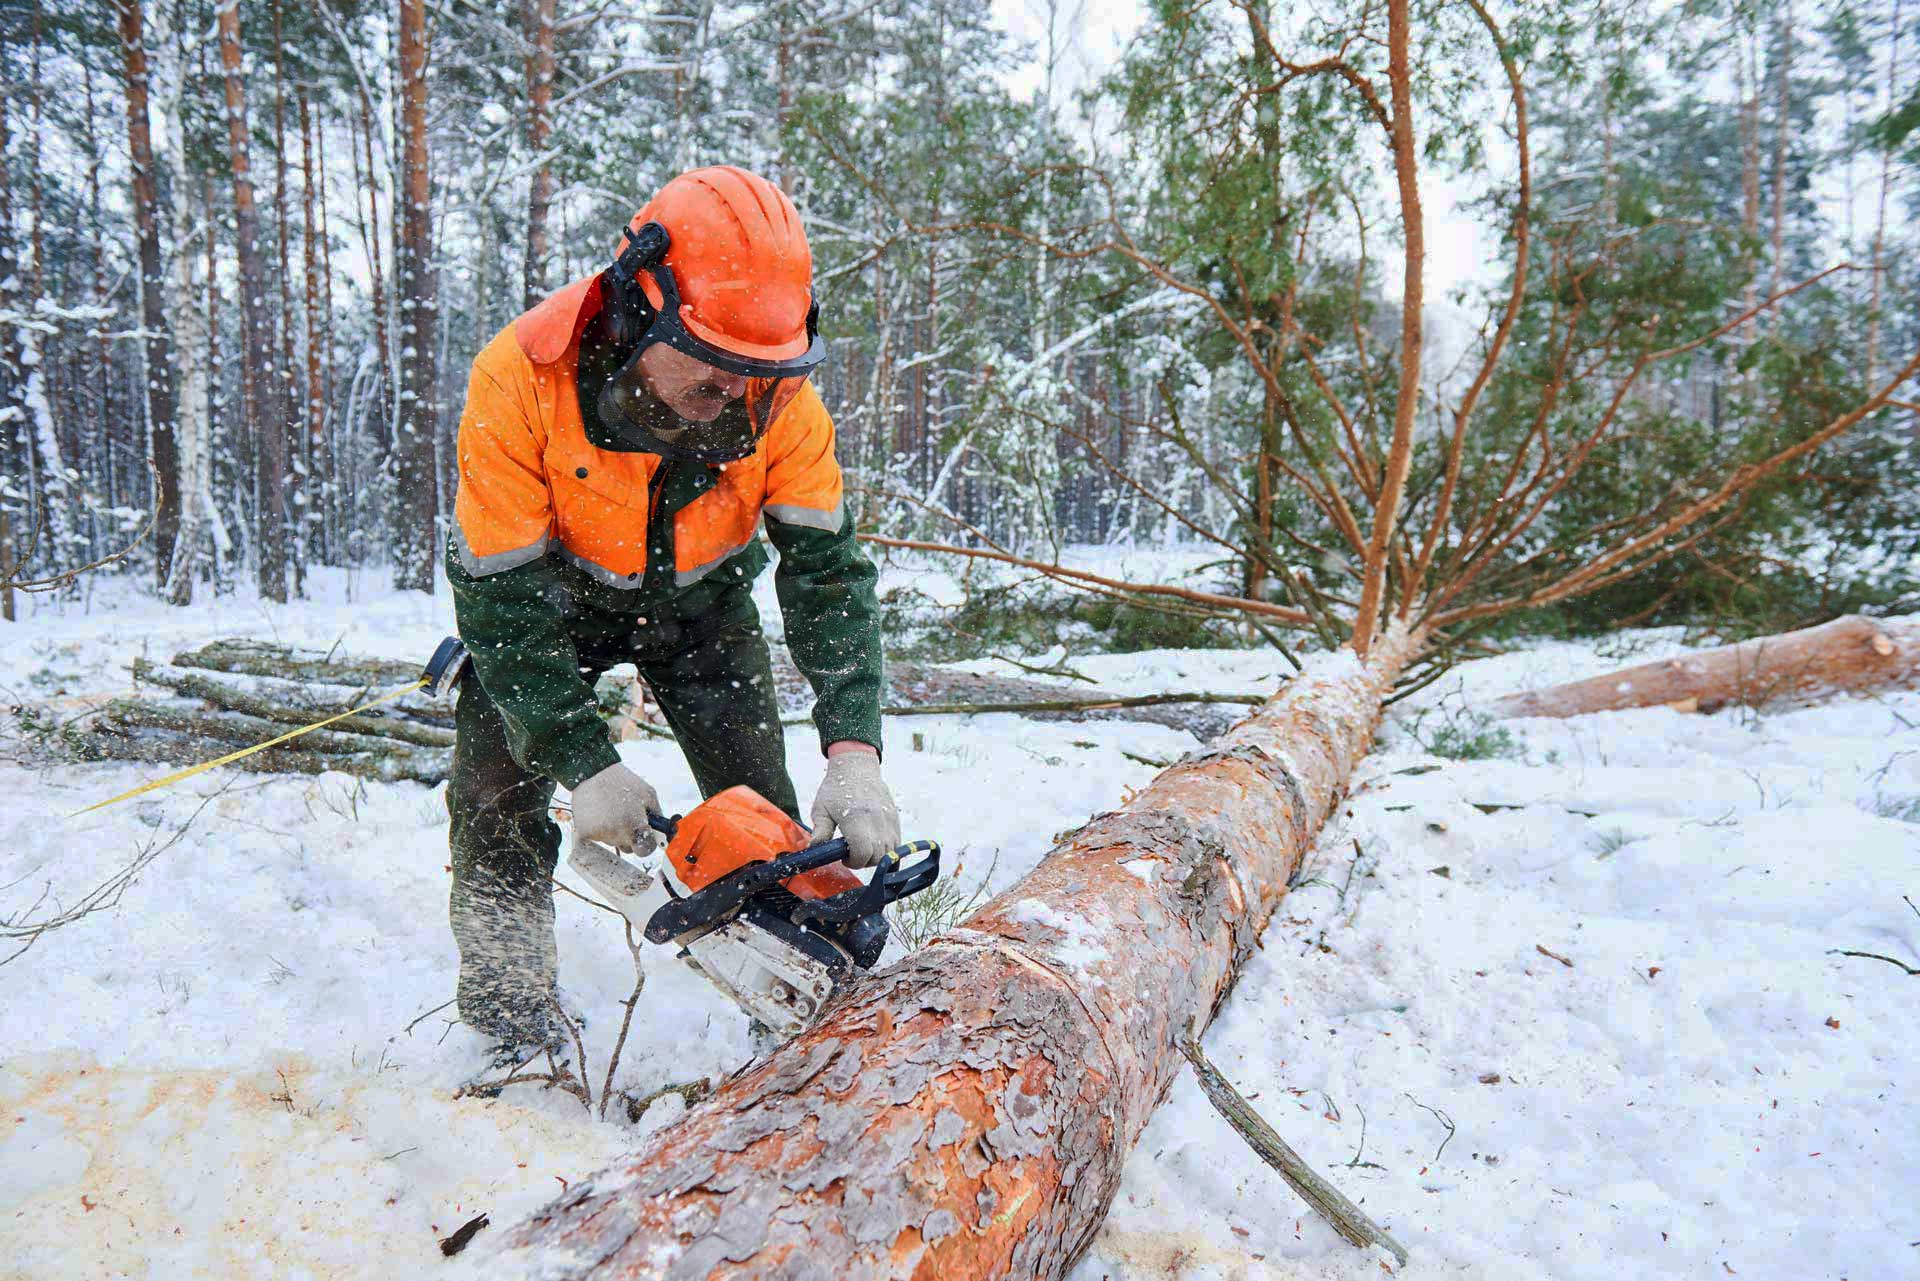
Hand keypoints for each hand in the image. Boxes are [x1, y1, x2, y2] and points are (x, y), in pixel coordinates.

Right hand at [569, 762, 663, 853]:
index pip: (645, 850)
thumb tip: (662, 832)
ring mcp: (599, 835)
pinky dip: (599, 827)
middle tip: (625, 816)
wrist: (591, 772)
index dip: (647, 842)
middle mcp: (617, 835)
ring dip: (614, 830)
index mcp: (635, 827)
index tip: (645, 834)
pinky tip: (599, 812)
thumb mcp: (648, 794)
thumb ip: (657, 816)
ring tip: (611, 809)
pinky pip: (598, 837)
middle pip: (628, 848)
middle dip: (630, 836)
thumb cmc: (622, 782)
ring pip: (613, 842)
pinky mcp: (585, 833)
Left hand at [810, 745, 900, 868]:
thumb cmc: (836, 788)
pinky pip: (896, 842)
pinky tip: (873, 842)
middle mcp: (876, 820)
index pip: (862, 853)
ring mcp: (888, 819)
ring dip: (876, 856)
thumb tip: (814, 849)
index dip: (853, 862)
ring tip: (863, 847)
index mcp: (856, 819)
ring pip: (889, 852)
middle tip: (852, 852)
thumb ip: (820, 831)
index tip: (844, 857)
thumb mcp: (821, 809)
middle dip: (864, 861)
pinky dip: (886, 848)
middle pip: (877, 856)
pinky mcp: (895, 818)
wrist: (857, 767)